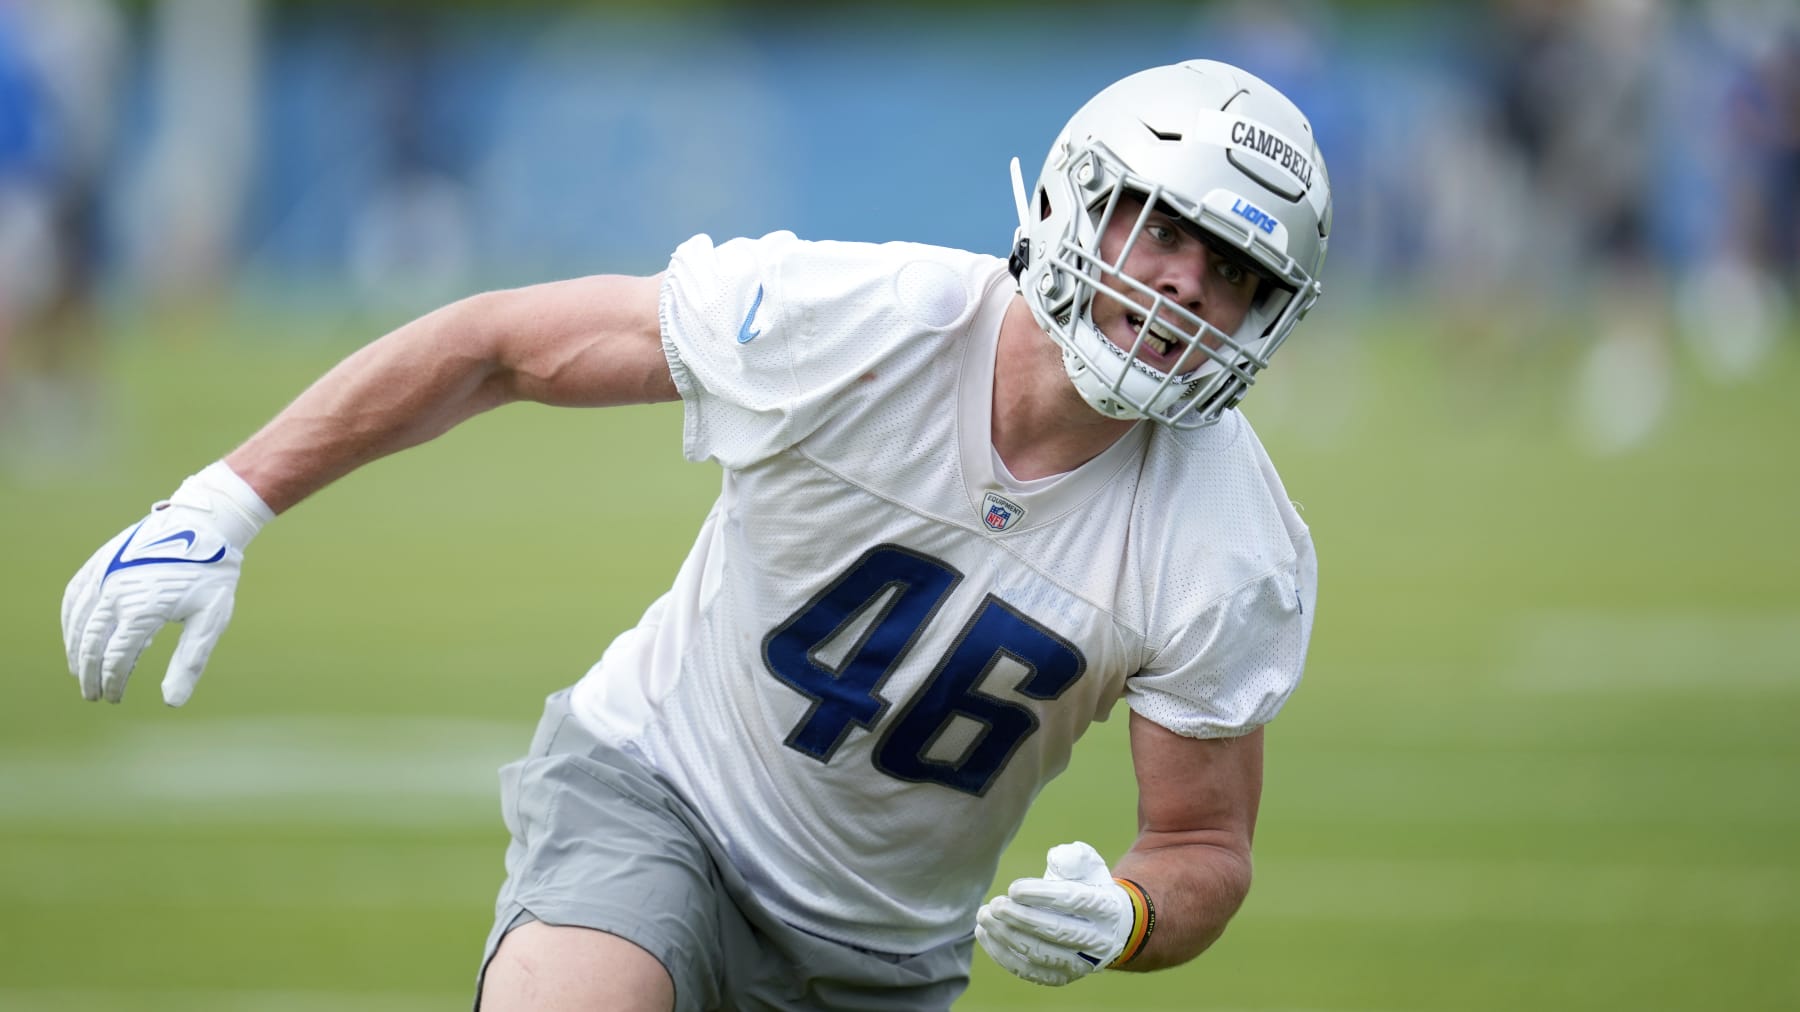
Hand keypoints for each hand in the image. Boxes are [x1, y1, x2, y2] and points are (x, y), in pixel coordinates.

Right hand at [61, 462, 272, 705]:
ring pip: (78, 620)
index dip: (112, 682)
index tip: (115, 699)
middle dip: (90, 673)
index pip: (117, 658)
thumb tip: (172, 702)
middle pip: (91, 643)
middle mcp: (116, 592)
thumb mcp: (211, 619)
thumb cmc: (212, 573)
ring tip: (80, 672)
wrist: (205, 523)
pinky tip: (74, 632)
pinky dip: (70, 618)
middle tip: (92, 695)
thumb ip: (189, 661)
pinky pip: (75, 594)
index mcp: (143, 610)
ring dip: (75, 649)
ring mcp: (105, 574)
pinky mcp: (101, 561)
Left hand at [976, 841, 1145, 985]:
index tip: (1013, 888)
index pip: (1074, 900)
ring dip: (1006, 936)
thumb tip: (1056, 858)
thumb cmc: (1088, 887)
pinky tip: (985, 934)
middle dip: (1021, 918)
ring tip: (984, 917)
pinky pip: (1028, 971)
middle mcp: (1098, 941)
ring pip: (1040, 955)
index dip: (1042, 894)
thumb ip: (1073, 858)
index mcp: (1107, 908)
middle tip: (995, 904)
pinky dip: (1003, 954)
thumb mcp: (1088, 866)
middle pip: (1056, 931)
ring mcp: (1080, 964)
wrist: (1107, 928)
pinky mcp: (1061, 978)